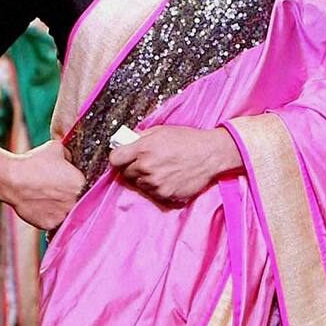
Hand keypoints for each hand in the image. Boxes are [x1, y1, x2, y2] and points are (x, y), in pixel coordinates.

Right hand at [0, 140, 85, 231]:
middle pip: (77, 201)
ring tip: (46, 198)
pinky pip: (53, 222)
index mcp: (81, 183)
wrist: (13, 179)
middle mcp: (76, 201)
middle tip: (54, 190)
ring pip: (66, 213)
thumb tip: (71, 160)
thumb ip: (69, 156)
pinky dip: (48, 216)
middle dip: (68, 196)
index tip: (65, 182)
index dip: (74, 183)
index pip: (84, 185)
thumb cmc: (34, 162)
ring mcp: (63, 214)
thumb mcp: (56, 148)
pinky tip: (40, 206)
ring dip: (59, 208)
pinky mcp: (50, 225)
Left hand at [108, 126, 242, 202]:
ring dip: (145, 178)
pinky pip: (152, 193)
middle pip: (126, 173)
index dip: (118, 158)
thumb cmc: (188, 140)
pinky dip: (157, 187)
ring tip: (161, 170)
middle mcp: (146, 167)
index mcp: (143, 148)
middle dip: (133, 168)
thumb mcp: (161, 130)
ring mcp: (155, 183)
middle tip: (146, 163)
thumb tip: (126, 141)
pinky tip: (168, 178)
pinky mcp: (165, 194)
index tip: (123, 158)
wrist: (210, 155)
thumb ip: (141, 137)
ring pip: (139, 184)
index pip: (115, 159)